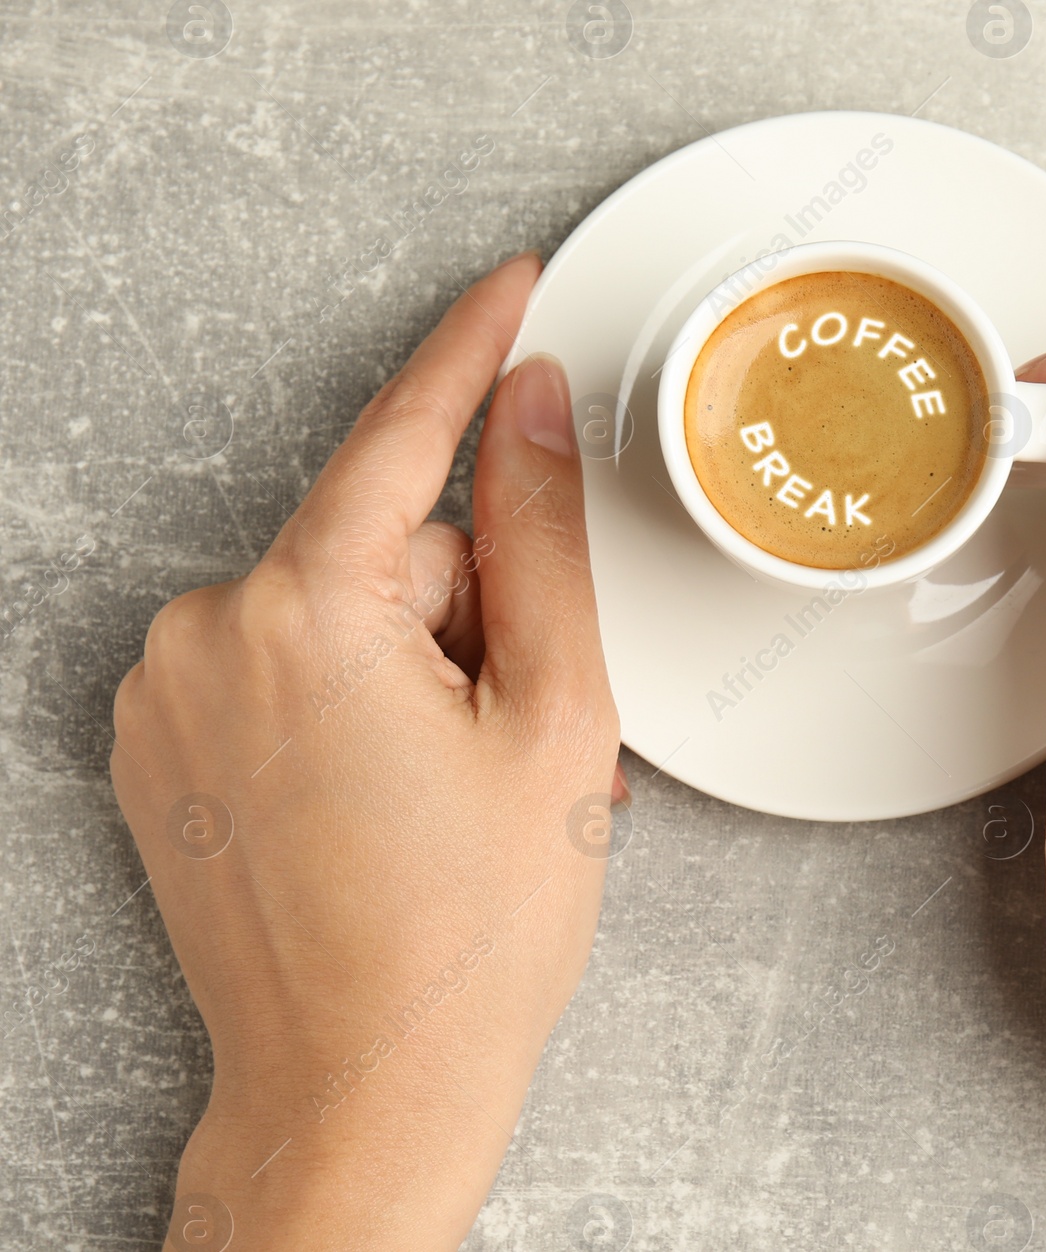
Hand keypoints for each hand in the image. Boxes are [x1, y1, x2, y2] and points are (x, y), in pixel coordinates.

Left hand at [111, 253, 624, 1249]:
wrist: (362, 1090)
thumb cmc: (464, 938)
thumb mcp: (554, 717)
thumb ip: (543, 537)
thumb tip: (531, 410)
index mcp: (306, 615)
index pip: (405, 435)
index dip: (473, 349)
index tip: (514, 284)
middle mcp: (205, 636)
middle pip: (386, 545)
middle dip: (469, 605)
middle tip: (515, 727)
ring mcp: (167, 695)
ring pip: (338, 605)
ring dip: (417, 659)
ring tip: (453, 783)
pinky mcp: (158, 743)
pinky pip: (284, 660)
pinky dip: (353, 693)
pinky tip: (389, 790)